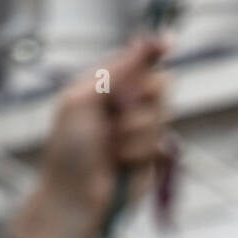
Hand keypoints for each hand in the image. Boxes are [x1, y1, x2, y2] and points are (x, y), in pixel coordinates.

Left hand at [12, 35, 169, 237]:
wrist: (75, 197)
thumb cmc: (69, 150)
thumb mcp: (83, 99)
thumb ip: (117, 69)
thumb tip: (148, 40)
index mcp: (108, 85)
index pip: (140, 60)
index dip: (155, 51)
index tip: (168, 43)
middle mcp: (128, 105)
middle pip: (161, 85)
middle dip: (140, 99)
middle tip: (116, 115)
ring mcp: (142, 131)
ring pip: (161, 115)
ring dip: (133, 132)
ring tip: (111, 148)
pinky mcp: (153, 156)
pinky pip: (161, 143)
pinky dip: (139, 152)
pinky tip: (122, 162)